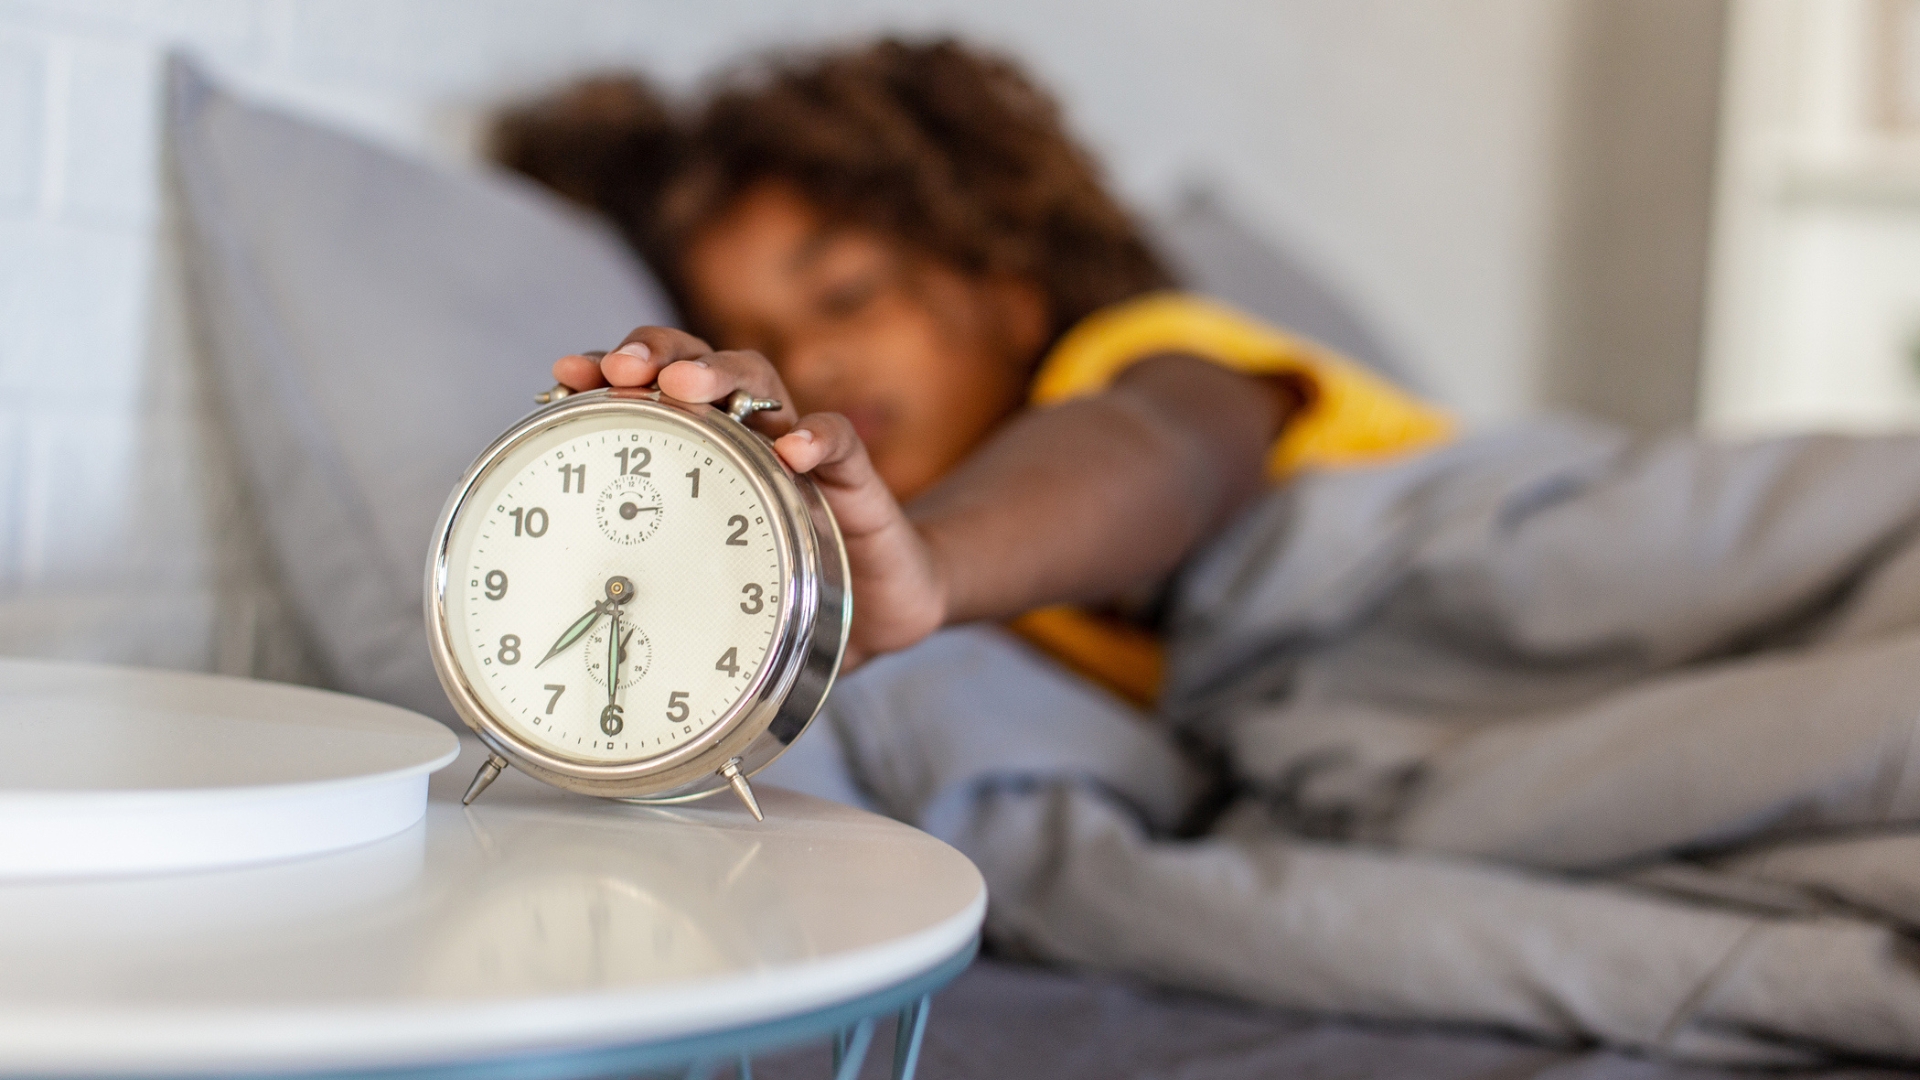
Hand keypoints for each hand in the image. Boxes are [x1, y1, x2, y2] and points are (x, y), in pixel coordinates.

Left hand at [555, 328, 946, 667]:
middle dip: (656, 353)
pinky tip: (792, 449)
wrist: (879, 606)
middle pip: (700, 363)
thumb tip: (584, 608)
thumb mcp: (704, 588)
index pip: (652, 389)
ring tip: (683, 385)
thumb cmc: (782, 590)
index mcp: (704, 452)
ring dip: (720, 375)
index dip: (609, 371)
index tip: (565, 375)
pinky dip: (817, 437)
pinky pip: (840, 444)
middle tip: (619, 368)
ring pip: (763, 384)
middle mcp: (749, 437)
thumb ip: (655, 582)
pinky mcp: (856, 482)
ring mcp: (802, 454)